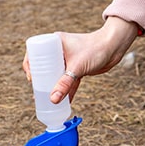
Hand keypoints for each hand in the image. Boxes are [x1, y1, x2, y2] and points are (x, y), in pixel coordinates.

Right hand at [22, 16, 139, 102]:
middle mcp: (59, 50)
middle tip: (37, 92)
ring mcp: (68, 60)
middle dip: (40, 80)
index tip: (31, 79)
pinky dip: (65, 91)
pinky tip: (63, 103)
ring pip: (55, 75)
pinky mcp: (77, 68)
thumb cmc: (96, 49)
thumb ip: (65, 84)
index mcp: (54, 42)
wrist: (115, 47)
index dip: (30, 66)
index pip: (35, 53)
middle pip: (44, 67)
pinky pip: (67, 81)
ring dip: (52, 86)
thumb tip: (53, 100)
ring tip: (46, 100)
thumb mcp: (77, 67)